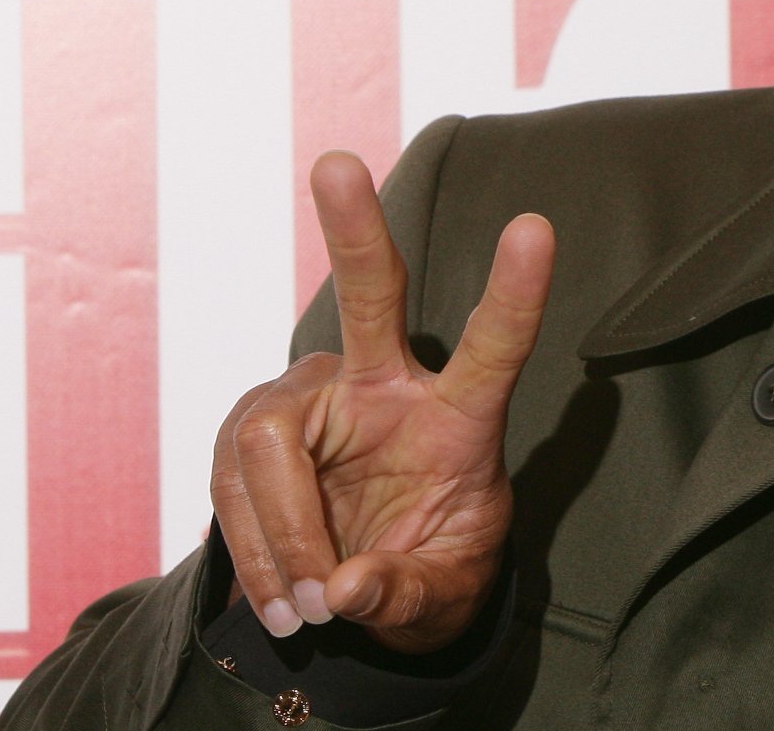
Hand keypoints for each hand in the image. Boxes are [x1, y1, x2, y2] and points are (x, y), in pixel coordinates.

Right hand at [210, 150, 555, 653]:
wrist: (362, 594)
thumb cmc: (427, 569)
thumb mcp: (439, 599)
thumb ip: (402, 594)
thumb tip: (349, 587)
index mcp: (459, 415)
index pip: (495, 348)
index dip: (516, 294)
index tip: (537, 227)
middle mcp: (385, 386)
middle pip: (372, 298)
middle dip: (354, 230)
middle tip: (338, 164)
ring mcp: (315, 402)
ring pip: (272, 445)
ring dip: (284, 539)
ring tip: (312, 610)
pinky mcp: (257, 431)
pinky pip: (235, 487)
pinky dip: (257, 557)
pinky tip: (284, 597)